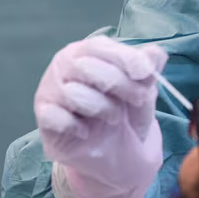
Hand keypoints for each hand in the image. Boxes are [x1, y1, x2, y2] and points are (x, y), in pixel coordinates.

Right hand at [34, 36, 166, 197]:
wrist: (111, 151)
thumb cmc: (124, 111)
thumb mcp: (143, 90)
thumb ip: (147, 70)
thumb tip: (155, 53)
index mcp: (87, 52)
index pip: (98, 46)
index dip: (123, 57)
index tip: (145, 73)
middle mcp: (64, 66)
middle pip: (86, 67)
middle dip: (119, 84)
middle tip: (139, 99)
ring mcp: (49, 90)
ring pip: (72, 92)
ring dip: (102, 108)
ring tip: (115, 118)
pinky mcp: (43, 116)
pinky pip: (56, 117)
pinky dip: (77, 126)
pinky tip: (86, 132)